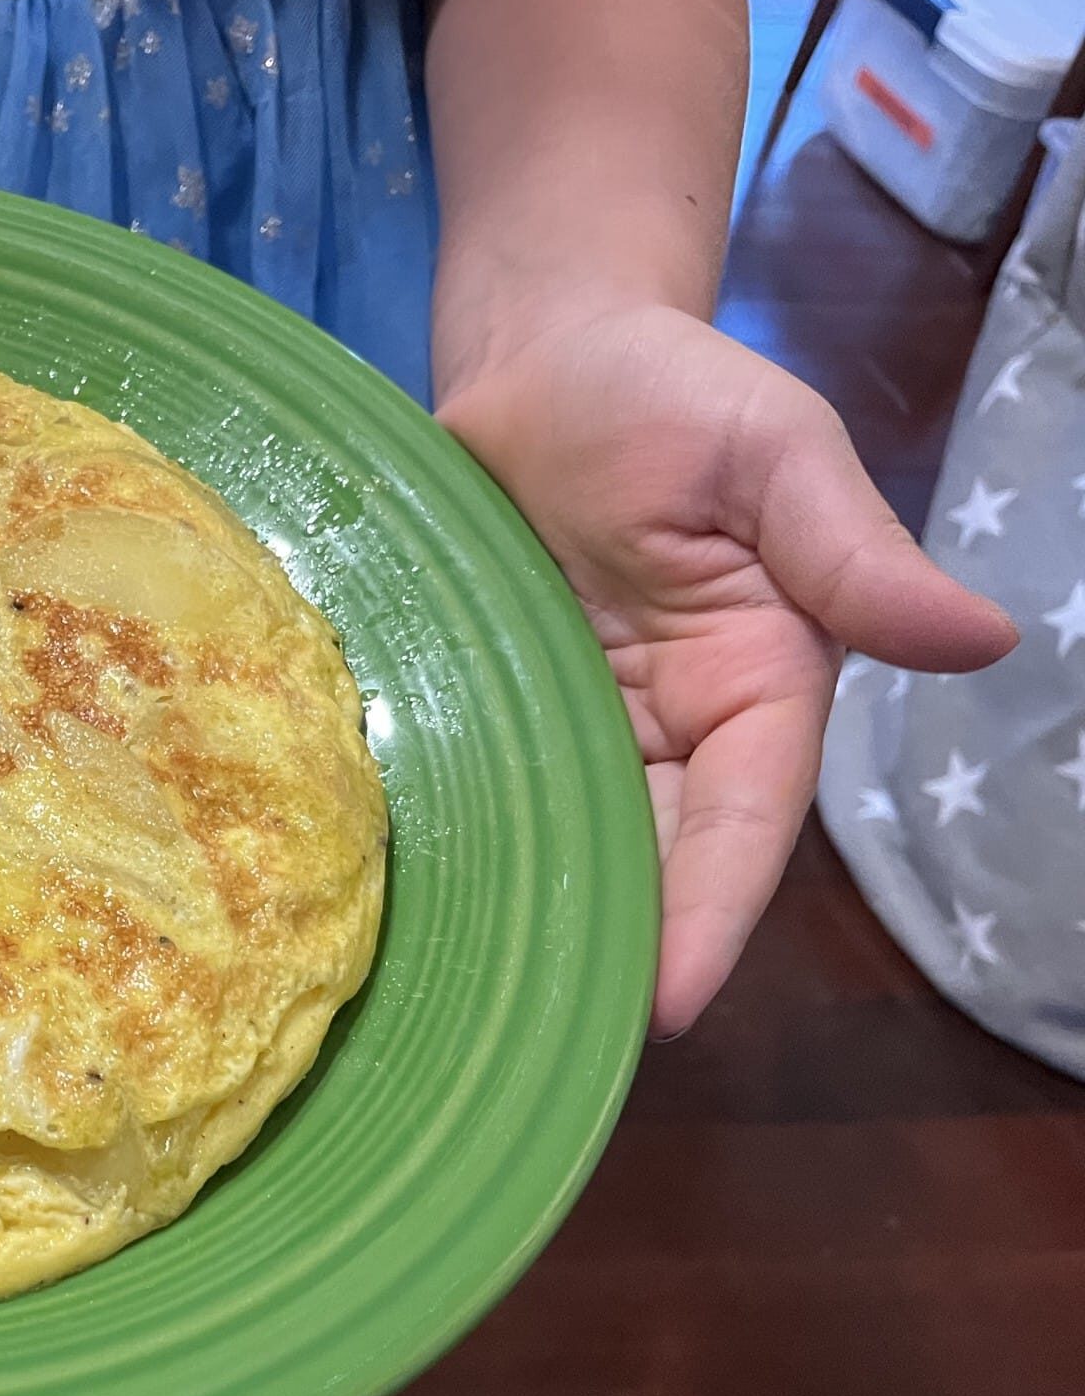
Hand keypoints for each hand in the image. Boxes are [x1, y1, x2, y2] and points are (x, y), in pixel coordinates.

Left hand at [435, 304, 1017, 1036]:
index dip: (713, 913)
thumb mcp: (774, 454)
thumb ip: (853, 555)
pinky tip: (415, 910)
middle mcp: (672, 727)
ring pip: (567, 842)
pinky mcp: (492, 706)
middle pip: (652, 858)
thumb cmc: (667, 389)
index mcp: (759, 684)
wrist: (542, 356)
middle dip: (614, 946)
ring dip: (536, 914)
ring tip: (480, 1006)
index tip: (674, 1004)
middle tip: (551, 1039)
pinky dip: (463, 847)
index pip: (745, 822)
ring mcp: (577, 725)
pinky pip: (484, 789)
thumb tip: (981, 638)